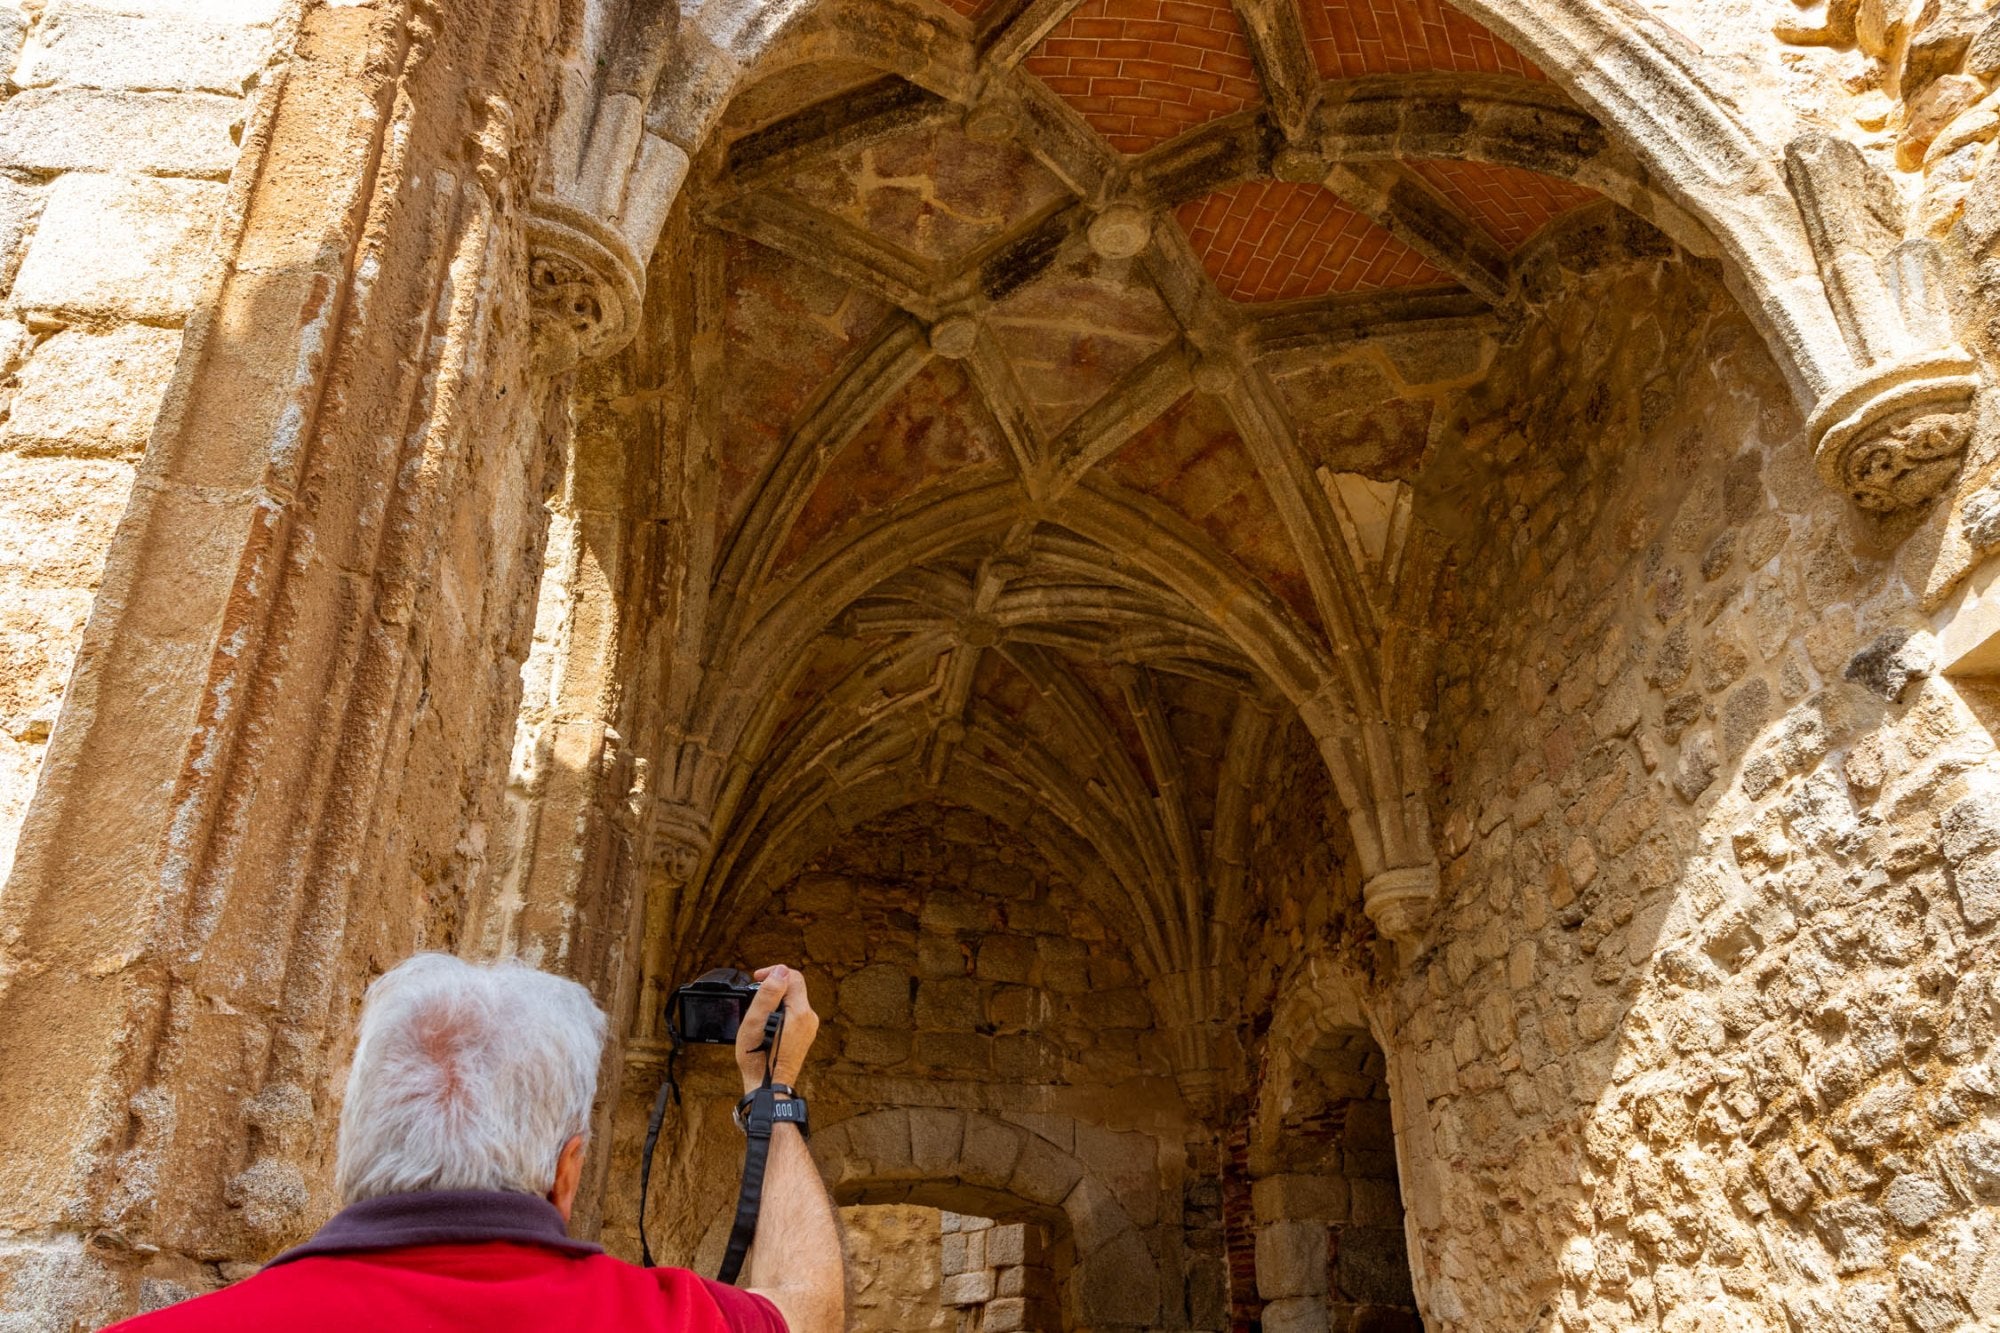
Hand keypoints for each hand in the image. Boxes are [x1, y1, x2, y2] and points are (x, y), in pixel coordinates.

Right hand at [737, 964, 818, 1093]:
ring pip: (793, 1002)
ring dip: (776, 1002)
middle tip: (754, 999)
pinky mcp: (805, 1036)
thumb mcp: (755, 1022)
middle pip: (793, 989)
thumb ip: (768, 994)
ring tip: (758, 1015)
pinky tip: (766, 1026)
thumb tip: (781, 971)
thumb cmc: (757, 1057)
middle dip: (773, 988)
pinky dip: (780, 1014)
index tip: (757, 978)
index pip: (792, 977)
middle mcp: (809, 1019)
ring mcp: (809, 1029)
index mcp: (800, 1012)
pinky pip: (793, 1015)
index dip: (773, 972)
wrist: (768, 1087)